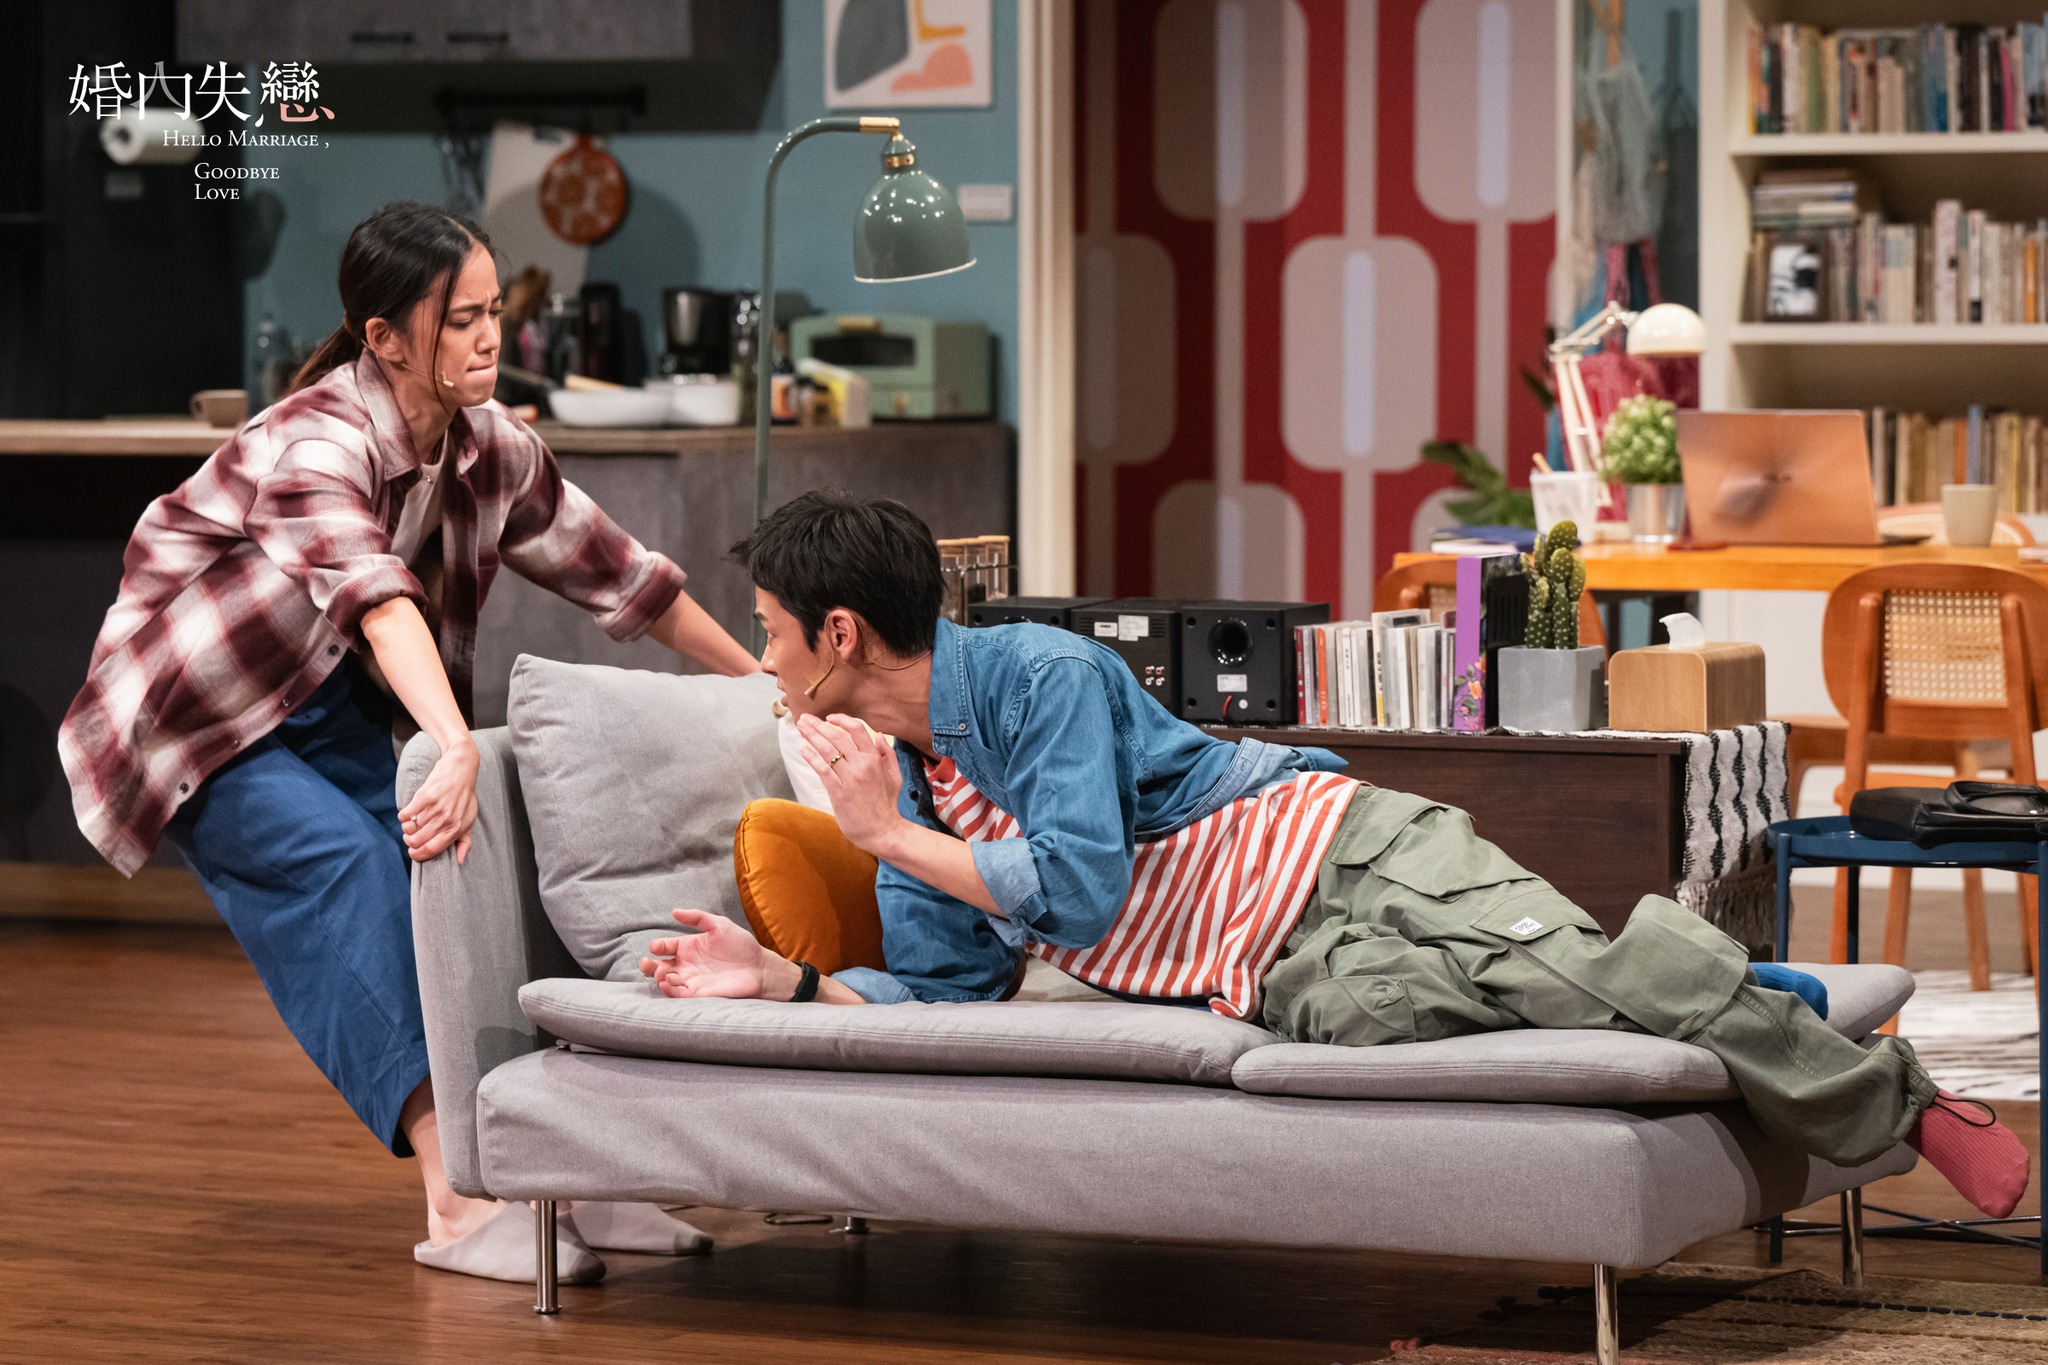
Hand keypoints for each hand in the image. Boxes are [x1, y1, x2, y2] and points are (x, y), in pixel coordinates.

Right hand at [398, 736, 477, 863]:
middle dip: (409, 841)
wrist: (461, 766)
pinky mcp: (425, 796)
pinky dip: (402, 816)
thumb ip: (464, 840)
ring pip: (410, 828)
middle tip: (409, 836)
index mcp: (457, 828)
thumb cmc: (465, 795)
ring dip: (406, 828)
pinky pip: (405, 815)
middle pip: (417, 841)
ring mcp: (436, 808)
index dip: (418, 855)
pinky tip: (406, 813)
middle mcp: (446, 820)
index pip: (432, 850)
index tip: (412, 852)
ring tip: (410, 824)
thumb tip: (459, 861)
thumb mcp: (469, 818)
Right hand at [638, 908, 799, 999]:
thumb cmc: (741, 945)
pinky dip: (669, 990)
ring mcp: (691, 979)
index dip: (657, 946)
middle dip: (648, 966)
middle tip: (646, 963)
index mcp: (688, 947)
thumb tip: (674, 911)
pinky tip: (667, 983)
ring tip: (661, 972)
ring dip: (658, 977)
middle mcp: (686, 964)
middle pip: (658, 966)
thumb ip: (697, 917)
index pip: (664, 947)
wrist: (759, 967)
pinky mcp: (698, 994)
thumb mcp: (719, 925)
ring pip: (665, 980)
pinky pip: (678, 994)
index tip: (656, 947)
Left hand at [794, 713, 902, 855]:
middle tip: (805, 718)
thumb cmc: (887, 804)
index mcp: (875, 759)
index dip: (841, 720)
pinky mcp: (838, 792)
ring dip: (811, 736)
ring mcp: (850, 778)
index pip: (857, 729)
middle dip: (818, 725)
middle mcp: (862, 765)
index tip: (829, 718)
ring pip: (827, 751)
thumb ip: (888, 754)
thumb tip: (879, 734)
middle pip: (837, 737)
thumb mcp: (895, 776)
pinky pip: (822, 770)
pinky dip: (811, 757)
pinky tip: (803, 749)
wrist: (882, 831)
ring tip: (800, 727)